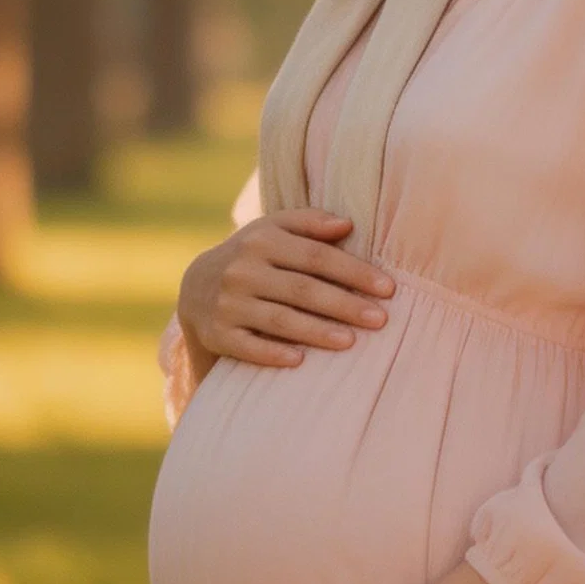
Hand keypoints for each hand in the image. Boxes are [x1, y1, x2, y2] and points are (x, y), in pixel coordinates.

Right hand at [178, 209, 393, 371]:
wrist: (196, 286)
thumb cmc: (254, 256)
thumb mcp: (273, 229)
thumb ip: (310, 222)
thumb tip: (347, 224)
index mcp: (262, 240)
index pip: (316, 256)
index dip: (354, 272)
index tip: (388, 289)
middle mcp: (242, 270)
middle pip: (302, 289)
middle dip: (344, 305)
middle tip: (380, 319)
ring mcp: (228, 303)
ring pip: (278, 319)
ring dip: (316, 331)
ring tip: (351, 341)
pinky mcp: (217, 333)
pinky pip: (247, 346)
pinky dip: (272, 353)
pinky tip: (300, 361)